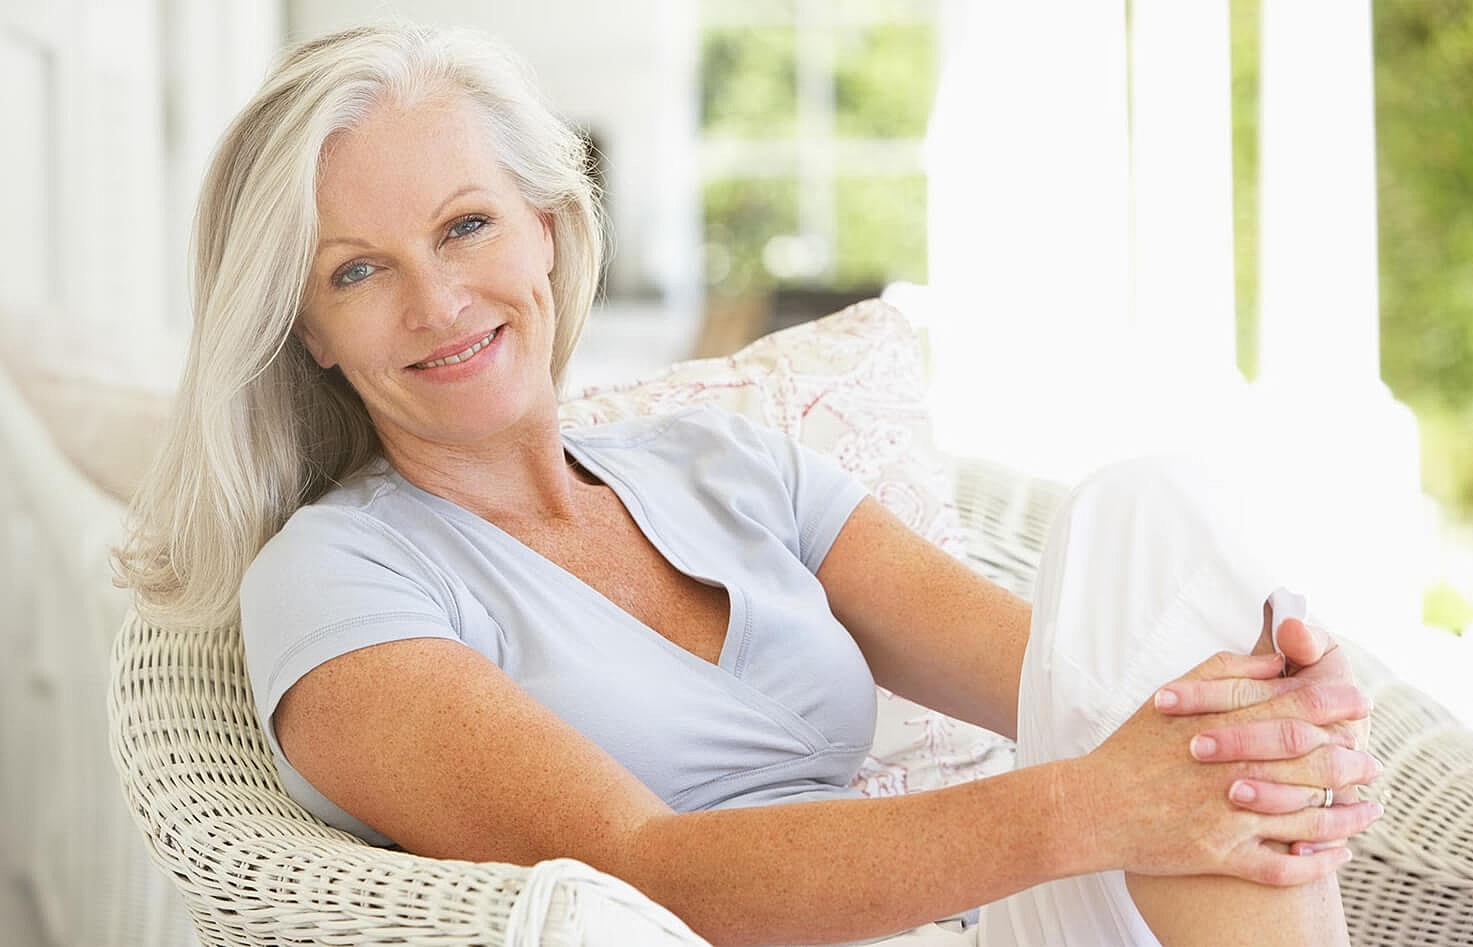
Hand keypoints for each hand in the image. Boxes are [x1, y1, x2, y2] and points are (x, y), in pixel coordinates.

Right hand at [1153, 615, 1375, 846]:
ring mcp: (1230, 816)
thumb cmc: (1133, 748)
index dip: (1338, 704)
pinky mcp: (1222, 856)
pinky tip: (1336, 852)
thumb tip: (1275, 664)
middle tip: (1371, 762)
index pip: (1299, 708)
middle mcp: (1233, 769)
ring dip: (1348, 813)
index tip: (1362, 703)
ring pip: (1310, 816)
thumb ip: (1226, 672)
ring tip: (1367, 808)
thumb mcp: (1173, 693)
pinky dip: (1318, 861)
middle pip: (1316, 762)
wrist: (1094, 805)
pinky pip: (1285, 866)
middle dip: (1354, 760)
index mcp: (1223, 726)